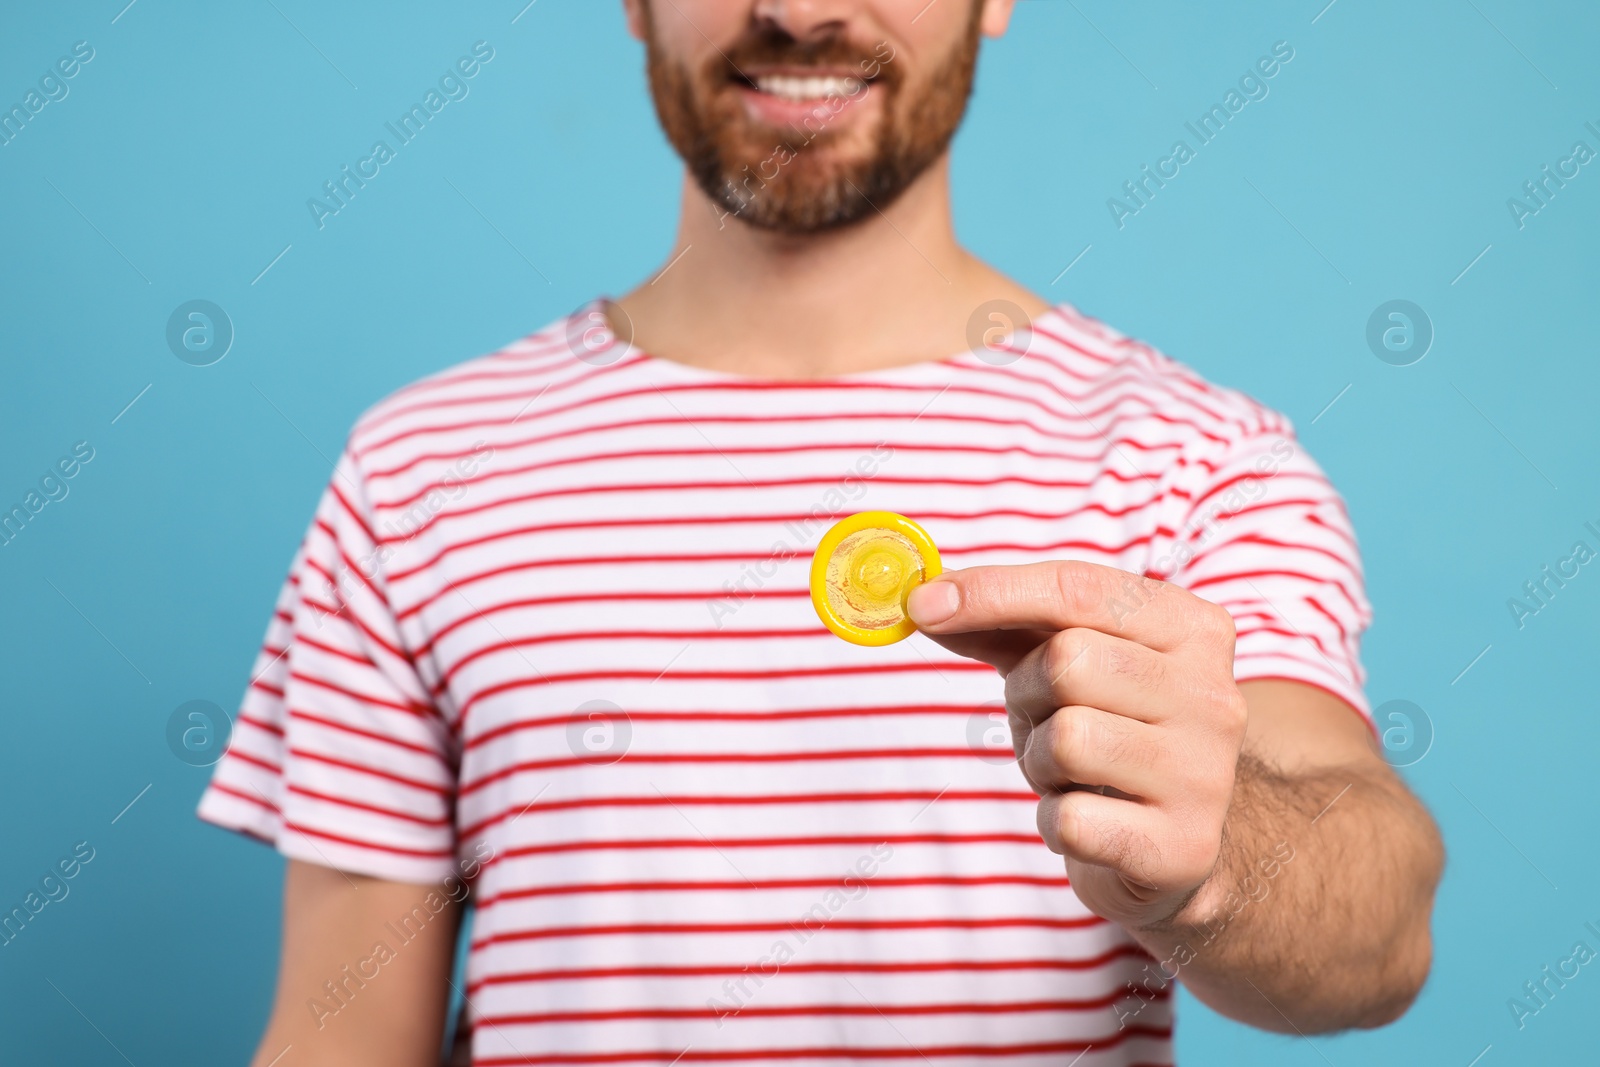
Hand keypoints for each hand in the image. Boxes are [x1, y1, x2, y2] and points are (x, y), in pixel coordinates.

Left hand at [906, 561, 1248, 929]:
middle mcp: (1213, 695)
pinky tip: (1086, 818)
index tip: (924, 604)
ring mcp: (1205, 774)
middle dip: (1026, 692)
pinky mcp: (1183, 847)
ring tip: (1070, 772)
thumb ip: (1004, 624)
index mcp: (1192, 629)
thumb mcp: (1067, 664)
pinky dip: (1053, 820)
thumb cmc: (1113, 733)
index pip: (1079, 589)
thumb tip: (927, 599)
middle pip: (1067, 660)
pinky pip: (1070, 819)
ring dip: (1039, 759)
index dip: (992, 592)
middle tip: (1045, 719)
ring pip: (1068, 738)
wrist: (1181, 845)